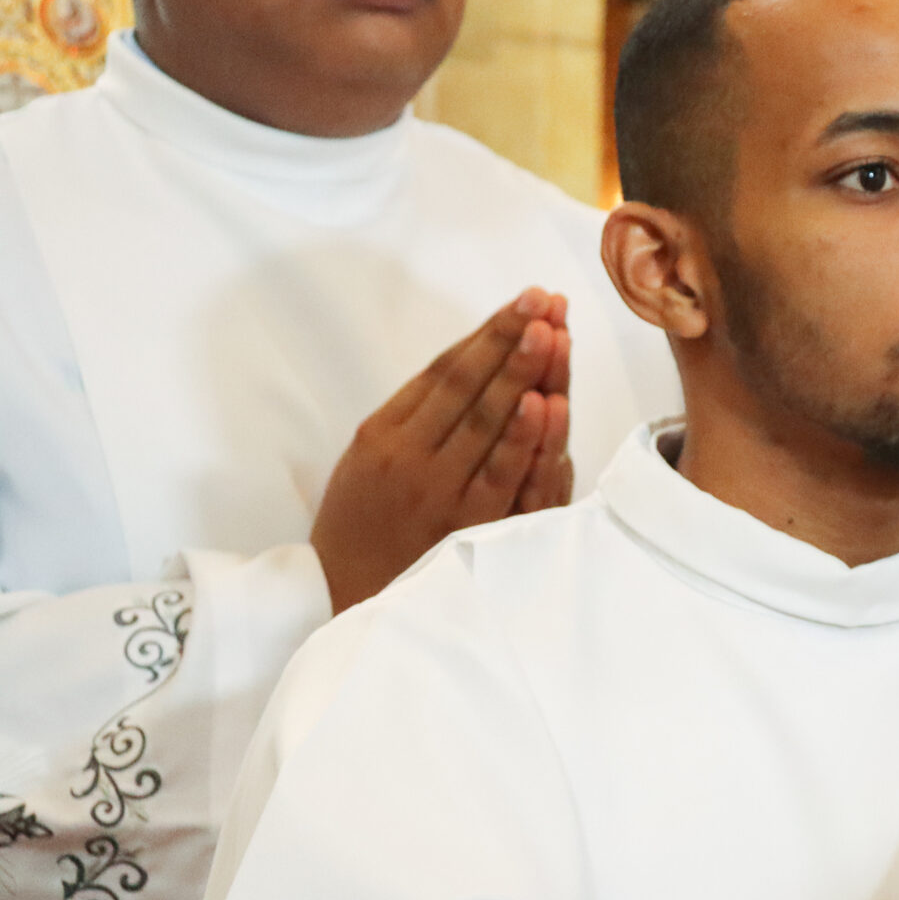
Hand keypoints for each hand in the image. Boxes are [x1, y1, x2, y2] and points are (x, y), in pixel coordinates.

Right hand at [308, 291, 573, 612]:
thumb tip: (472, 362)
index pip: (444, 371)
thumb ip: (415, 414)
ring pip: (487, 425)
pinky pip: (502, 478)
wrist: (345, 599)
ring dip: (521, 375)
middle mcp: (409, 459)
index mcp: (383, 434)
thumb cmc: (362, 522)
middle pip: (468, 389)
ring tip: (551, 332)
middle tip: (545, 300)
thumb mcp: (367, 459)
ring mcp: (440, 494)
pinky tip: (545, 404)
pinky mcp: (467, 528)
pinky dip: (524, 440)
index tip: (524, 301)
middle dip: (510, 340)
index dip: (487, 333)